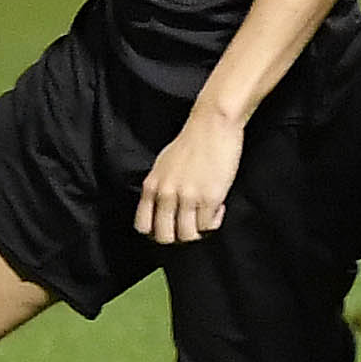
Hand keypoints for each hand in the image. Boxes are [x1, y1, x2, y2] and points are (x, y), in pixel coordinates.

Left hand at [135, 110, 244, 245]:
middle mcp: (166, 194)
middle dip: (178, 235)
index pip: (143, 226)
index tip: (168, 228)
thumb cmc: (190, 142)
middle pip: (165, 236)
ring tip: (205, 215)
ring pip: (188, 235)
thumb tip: (159, 209)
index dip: (155, 232)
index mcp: (152, 186)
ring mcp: (188, 197)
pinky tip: (217, 208)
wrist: (212, 125)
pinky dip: (214, 221)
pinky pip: (208, 225)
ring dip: (198, 229)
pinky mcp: (210, 198)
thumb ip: (158, 187)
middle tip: (189, 225)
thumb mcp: (163, 165)